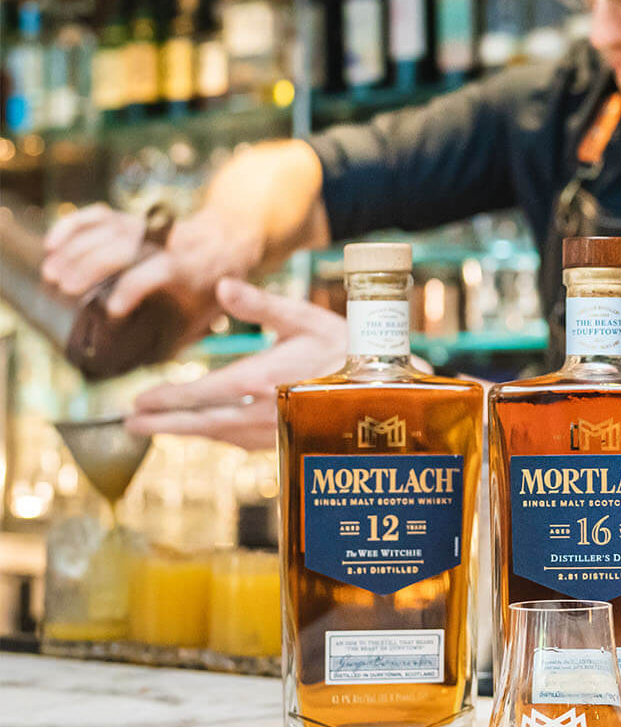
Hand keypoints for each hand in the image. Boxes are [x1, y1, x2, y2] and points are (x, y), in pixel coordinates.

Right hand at [41, 204, 260, 331]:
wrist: (231, 238)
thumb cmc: (215, 286)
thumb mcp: (208, 314)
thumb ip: (179, 338)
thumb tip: (147, 370)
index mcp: (186, 269)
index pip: (153, 274)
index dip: (130, 291)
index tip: (111, 312)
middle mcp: (165, 243)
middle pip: (121, 246)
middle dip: (89, 266)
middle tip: (63, 290)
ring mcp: (147, 228)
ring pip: (106, 229)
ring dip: (74, 248)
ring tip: (50, 274)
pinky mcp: (133, 219)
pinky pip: (99, 215)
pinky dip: (73, 225)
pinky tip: (50, 243)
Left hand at [126, 278, 346, 450]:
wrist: (384, 388)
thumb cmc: (345, 346)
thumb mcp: (304, 317)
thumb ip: (260, 304)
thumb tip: (222, 284)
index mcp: (266, 378)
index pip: (205, 393)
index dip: (168, 398)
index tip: (139, 400)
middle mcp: (266, 411)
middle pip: (202, 421)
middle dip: (162, 423)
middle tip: (130, 423)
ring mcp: (274, 431)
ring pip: (218, 435)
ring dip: (183, 433)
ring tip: (151, 429)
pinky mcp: (284, 440)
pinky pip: (238, 442)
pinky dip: (213, 437)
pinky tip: (200, 431)